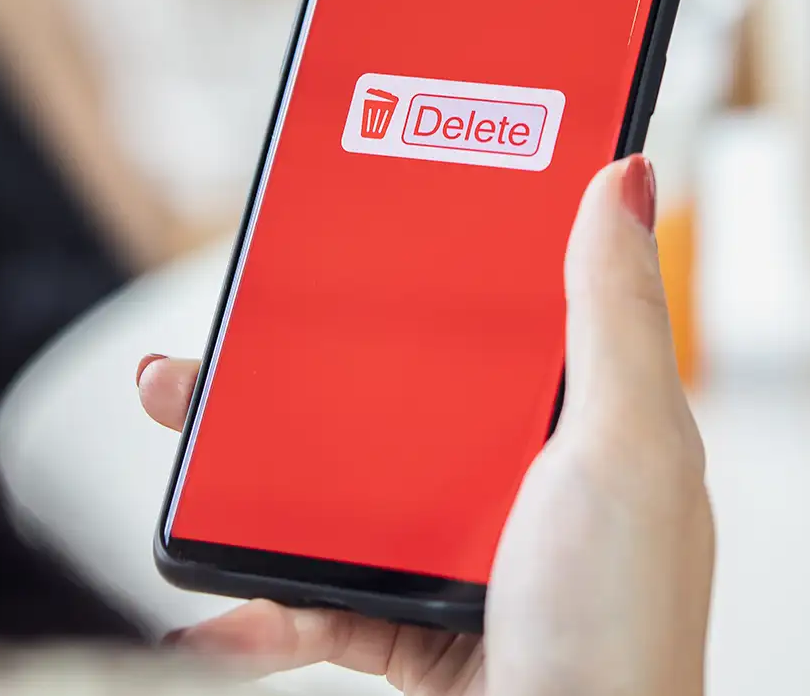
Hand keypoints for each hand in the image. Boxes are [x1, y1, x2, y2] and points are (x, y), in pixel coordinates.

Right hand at [137, 156, 713, 695]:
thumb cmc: (626, 632)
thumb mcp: (628, 447)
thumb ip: (614, 315)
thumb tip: (624, 178)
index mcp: (575, 421)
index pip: (496, 311)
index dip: (433, 258)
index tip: (366, 211)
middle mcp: (515, 481)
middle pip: (389, 390)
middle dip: (302, 357)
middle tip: (234, 324)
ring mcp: (453, 552)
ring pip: (332, 483)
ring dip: (246, 462)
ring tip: (181, 419)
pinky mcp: (403, 625)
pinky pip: (309, 596)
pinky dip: (252, 604)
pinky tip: (210, 605)